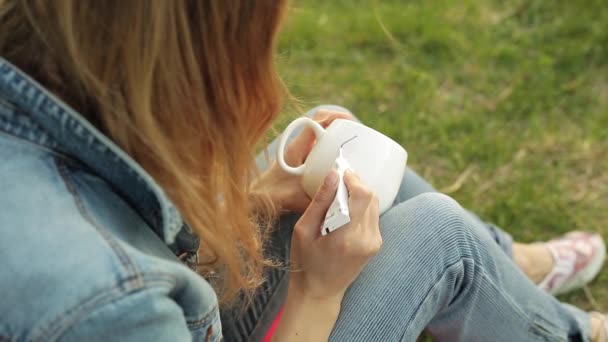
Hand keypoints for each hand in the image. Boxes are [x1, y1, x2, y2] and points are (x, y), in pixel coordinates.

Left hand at [253, 109, 354, 212]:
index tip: (352, 122)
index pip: (317, 121)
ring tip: (355, 147)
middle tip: (360, 136)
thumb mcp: (294, 199)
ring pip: (322, 136)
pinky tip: (342, 163)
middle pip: (323, 124)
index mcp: (297, 148)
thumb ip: (313, 200)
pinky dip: (332, 149)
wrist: (255, 198)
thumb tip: (337, 202)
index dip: (336, 116)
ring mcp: (300, 152)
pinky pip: (320, 148)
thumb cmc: (270, 196)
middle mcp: (299, 146)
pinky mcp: (302, 160)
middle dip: (343, 126)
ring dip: (338, 137)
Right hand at [288, 169, 381, 301]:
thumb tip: (333, 174)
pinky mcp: (376, 243)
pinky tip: (344, 210)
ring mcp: (374, 242)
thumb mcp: (303, 230)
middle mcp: (367, 239)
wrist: (320, 292)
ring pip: (374, 203)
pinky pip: (372, 214)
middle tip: (336, 181)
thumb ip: (320, 201)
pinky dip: (360, 206)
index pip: (362, 195)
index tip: (339, 171)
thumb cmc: (306, 263)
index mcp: (347, 237)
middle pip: (371, 197)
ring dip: (358, 194)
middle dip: (355, 184)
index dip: (352, 178)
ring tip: (338, 196)